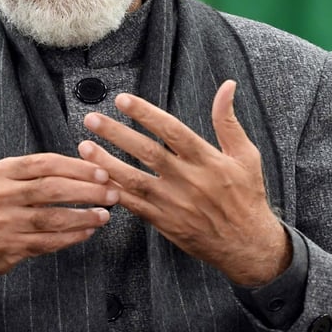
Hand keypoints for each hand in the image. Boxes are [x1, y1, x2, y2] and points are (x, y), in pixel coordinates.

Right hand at [0, 153, 117, 283]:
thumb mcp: (1, 180)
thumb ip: (33, 174)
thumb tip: (81, 168)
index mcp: (2, 172)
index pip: (46, 164)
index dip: (78, 167)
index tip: (101, 171)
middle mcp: (1, 195)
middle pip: (52, 189)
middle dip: (87, 190)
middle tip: (111, 193)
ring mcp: (4, 222)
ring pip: (52, 218)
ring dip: (83, 216)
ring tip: (104, 215)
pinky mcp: (9, 247)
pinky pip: (47, 242)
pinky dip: (71, 237)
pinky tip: (87, 232)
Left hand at [78, 80, 289, 285]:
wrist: (248, 245)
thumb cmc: (246, 196)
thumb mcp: (246, 155)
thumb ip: (228, 121)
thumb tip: (227, 86)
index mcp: (208, 160)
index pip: (172, 130)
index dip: (146, 114)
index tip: (122, 100)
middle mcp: (189, 180)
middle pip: (147, 152)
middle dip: (117, 134)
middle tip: (92, 120)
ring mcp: (174, 202)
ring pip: (134, 180)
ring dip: (106, 163)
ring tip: (83, 146)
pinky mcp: (164, 222)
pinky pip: (133, 205)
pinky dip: (113, 193)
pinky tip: (93, 180)